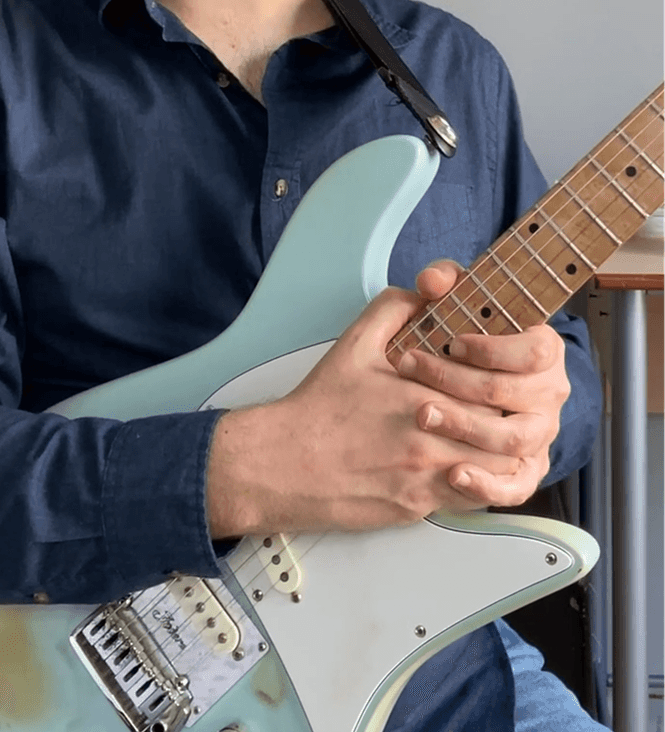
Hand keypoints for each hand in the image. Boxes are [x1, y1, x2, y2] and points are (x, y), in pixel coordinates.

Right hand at [207, 284, 525, 539]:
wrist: (285, 463)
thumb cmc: (320, 406)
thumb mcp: (356, 342)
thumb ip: (396, 307)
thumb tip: (427, 291)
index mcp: (424, 396)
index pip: (492, 390)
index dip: (505, 380)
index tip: (505, 373)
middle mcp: (432, 441)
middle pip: (502, 433)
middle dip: (512, 418)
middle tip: (513, 405)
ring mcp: (427, 479)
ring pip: (495, 472)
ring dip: (503, 454)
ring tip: (502, 436)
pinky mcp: (418, 508)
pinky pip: (470, 502)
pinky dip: (481, 485)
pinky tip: (475, 466)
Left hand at [397, 260, 571, 507]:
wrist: (457, 385)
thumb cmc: (456, 339)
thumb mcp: (452, 302)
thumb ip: (444, 280)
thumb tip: (433, 282)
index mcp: (542, 349)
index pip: (535, 350)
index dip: (493, 348)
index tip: (452, 342)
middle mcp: (549, 392)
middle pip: (515, 392)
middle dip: (460, 382)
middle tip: (414, 371)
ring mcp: (539, 434)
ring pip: (513, 439)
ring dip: (466, 427)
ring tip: (423, 415)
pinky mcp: (524, 471)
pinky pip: (517, 486)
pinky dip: (489, 485)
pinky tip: (455, 474)